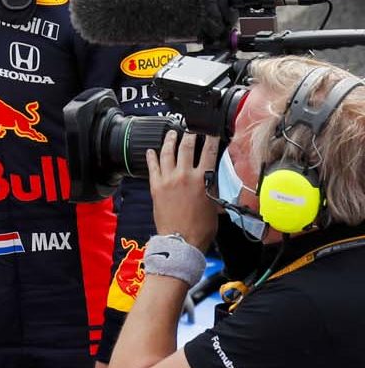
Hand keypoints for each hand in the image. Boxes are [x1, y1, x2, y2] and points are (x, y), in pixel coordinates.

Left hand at [146, 131, 220, 249]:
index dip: (210, 137)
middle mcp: (184, 175)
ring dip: (170, 141)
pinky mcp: (155, 187)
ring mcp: (168, 180)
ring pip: (167, 153)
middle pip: (186, 147)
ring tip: (172, 133)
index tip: (210, 130)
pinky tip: (151, 150)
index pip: (208, 151)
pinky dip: (151, 157)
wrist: (181, 240)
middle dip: (189, 134)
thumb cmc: (201, 227)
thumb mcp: (216, 204)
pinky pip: (152, 167)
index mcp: (203, 179)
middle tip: (190, 128)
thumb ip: (214, 188)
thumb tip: (216, 181)